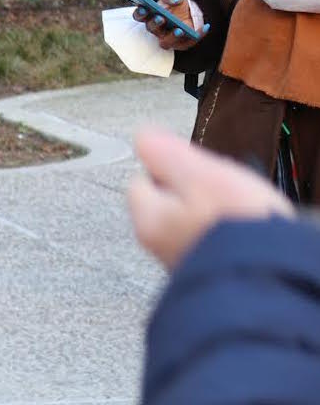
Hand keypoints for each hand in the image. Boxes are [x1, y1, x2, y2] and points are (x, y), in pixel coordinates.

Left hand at [127, 126, 291, 269]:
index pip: (142, 181)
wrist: (272, 277)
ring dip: (215, 212)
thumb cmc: (234, 226)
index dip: (170, 168)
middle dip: (195, 192)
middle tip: (223, 190)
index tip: (196, 168)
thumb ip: (164, 153)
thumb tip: (142, 137)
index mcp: (148, 220)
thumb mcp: (197, 174)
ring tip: (240, 211)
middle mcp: (161, 246)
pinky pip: (217, 240)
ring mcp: (186, 260)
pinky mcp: (214, 271)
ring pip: (195, 221)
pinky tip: (247, 230)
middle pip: (170, 203)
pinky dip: (230, 232)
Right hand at [136, 0, 200, 50]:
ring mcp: (167, 38)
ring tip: (179, 30)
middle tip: (161, 18)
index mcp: (149, 15)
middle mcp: (156, 29)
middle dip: (155, 23)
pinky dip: (196, 36)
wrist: (190, 12)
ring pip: (165, 42)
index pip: (139, 16)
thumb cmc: (177, 3)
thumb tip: (177, 0)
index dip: (140, 13)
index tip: (144, 8)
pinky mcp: (181, 44)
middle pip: (151, 28)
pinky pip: (187, 43)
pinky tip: (204, 27)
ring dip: (171, 37)